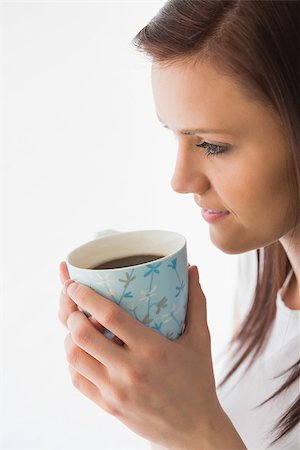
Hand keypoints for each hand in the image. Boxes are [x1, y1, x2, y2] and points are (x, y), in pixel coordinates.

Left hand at [58, 263, 244, 448]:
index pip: (109, 315)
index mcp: (152, 349)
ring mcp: (115, 391)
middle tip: (73, 302)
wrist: (195, 431)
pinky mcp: (107, 407)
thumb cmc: (198, 381)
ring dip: (69, 337)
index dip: (85, 295)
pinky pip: (77, 380)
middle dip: (70, 313)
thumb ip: (196, 302)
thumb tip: (194, 269)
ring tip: (77, 325)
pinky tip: (83, 352)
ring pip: (74, 357)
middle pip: (82, 335)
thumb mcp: (201, 339)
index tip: (73, 283)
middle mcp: (130, 370)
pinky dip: (74, 361)